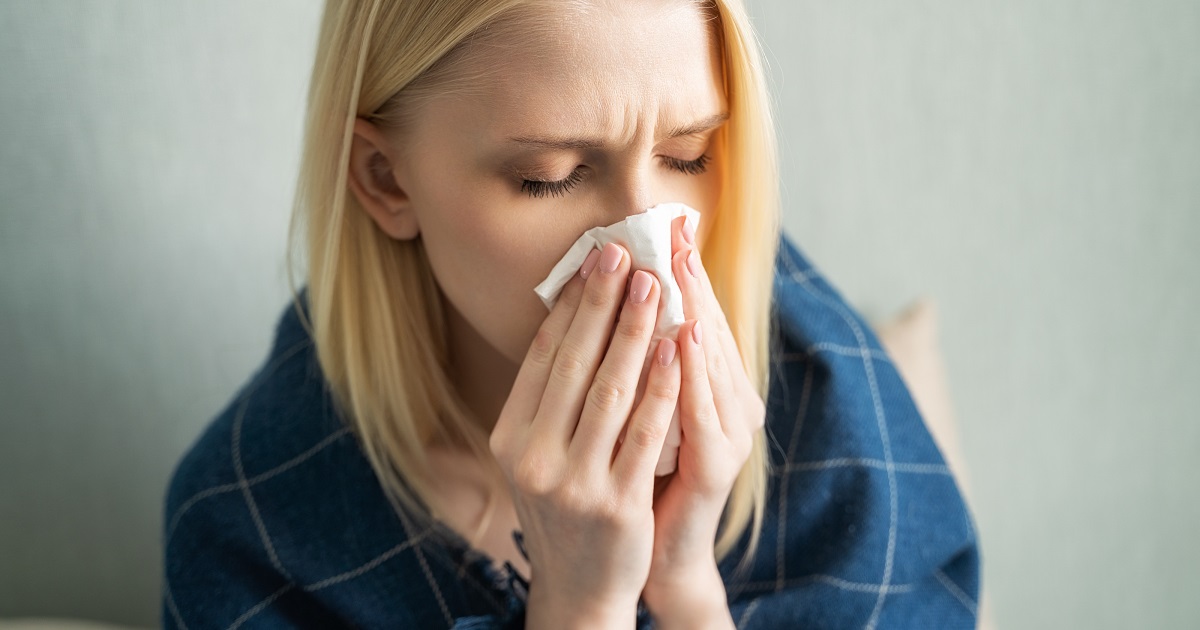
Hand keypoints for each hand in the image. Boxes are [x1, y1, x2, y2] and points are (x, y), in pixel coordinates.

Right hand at [489, 242, 681, 627]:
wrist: (580, 589)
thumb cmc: (566, 508)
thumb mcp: (538, 455)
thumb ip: (549, 399)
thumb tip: (576, 316)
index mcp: (509, 438)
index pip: (542, 357)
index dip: (570, 303)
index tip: (594, 259)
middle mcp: (532, 458)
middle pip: (574, 364)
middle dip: (602, 302)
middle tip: (624, 252)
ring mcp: (574, 483)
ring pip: (610, 391)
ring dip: (635, 330)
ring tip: (654, 284)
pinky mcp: (617, 504)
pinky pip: (644, 432)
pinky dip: (661, 385)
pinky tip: (675, 347)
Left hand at [642, 217, 766, 619]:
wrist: (658, 557)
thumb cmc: (641, 478)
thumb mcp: (637, 413)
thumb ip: (635, 367)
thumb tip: (610, 303)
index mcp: (711, 388)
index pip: (697, 317)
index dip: (683, 273)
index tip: (666, 225)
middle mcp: (730, 404)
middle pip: (709, 328)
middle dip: (688, 278)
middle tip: (672, 229)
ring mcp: (729, 434)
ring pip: (710, 361)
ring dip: (692, 309)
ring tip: (675, 264)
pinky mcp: (717, 466)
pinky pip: (701, 410)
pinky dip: (690, 371)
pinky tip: (681, 334)